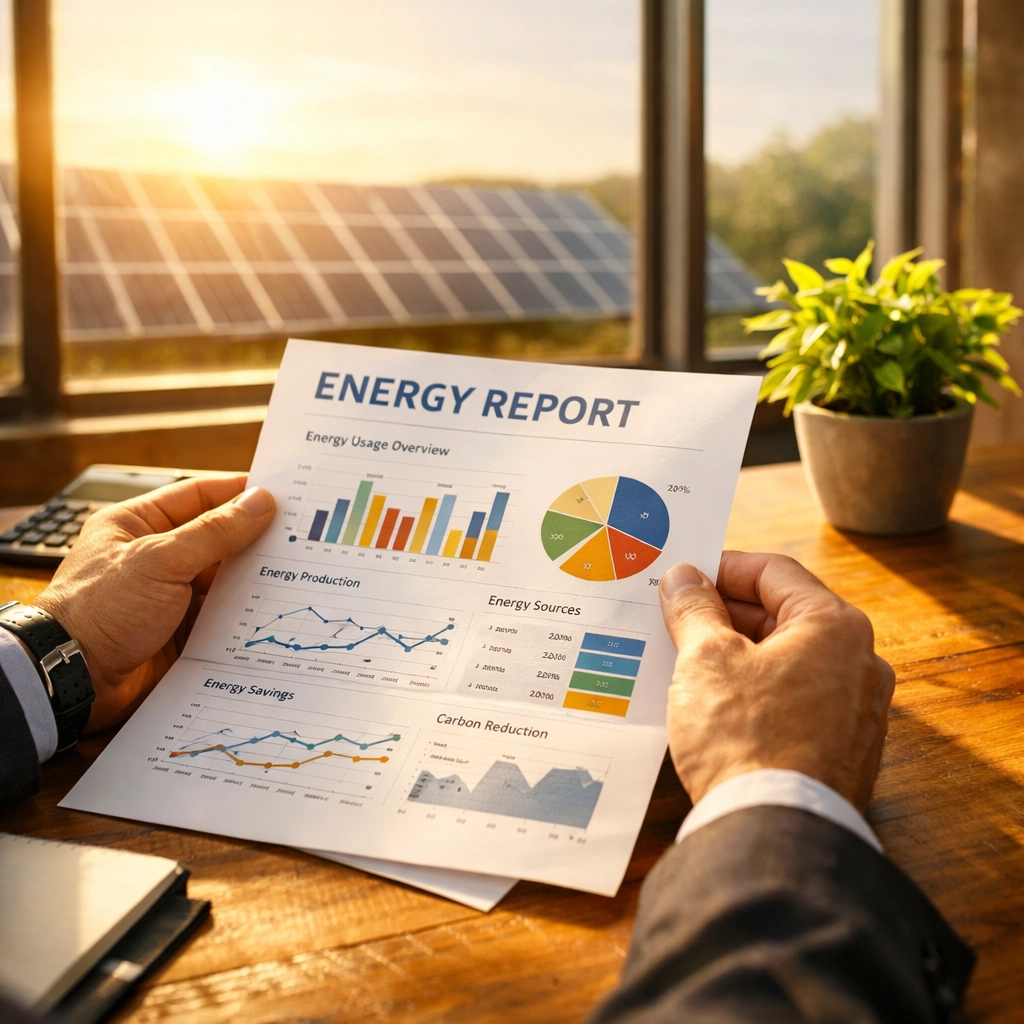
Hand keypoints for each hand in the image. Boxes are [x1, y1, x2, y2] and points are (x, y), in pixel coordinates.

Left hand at [35, 476, 274, 732]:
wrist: (74, 679)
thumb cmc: (99, 611)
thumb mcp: (160, 561)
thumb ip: (214, 532)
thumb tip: (260, 503)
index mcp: (137, 524)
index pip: (198, 495)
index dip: (238, 492)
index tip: (281, 493)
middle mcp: (154, 556)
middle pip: (216, 538)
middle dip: (254, 539)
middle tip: (299, 536)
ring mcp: (168, 594)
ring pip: (223, 578)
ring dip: (253, 578)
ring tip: (297, 572)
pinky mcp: (180, 629)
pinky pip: (222, 614)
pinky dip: (245, 613)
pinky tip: (274, 609)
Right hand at [658, 552, 894, 811]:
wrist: (775, 833)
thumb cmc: (744, 738)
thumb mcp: (706, 659)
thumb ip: (695, 609)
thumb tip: (684, 579)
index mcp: (835, 627)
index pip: (773, 572)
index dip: (721, 568)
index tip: (683, 579)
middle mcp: (859, 663)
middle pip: (784, 616)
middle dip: (726, 615)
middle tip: (677, 620)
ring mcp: (857, 711)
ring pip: (789, 661)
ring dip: (740, 654)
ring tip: (689, 662)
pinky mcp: (844, 751)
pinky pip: (797, 701)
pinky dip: (759, 692)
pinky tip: (718, 706)